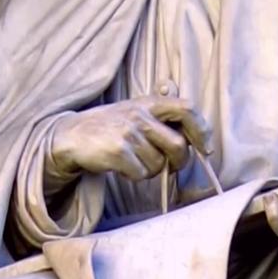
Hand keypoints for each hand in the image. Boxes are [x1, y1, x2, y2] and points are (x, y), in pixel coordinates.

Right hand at [50, 96, 212, 179]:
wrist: (72, 136)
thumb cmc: (110, 126)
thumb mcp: (135, 110)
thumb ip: (162, 114)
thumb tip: (194, 121)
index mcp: (149, 103)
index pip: (187, 109)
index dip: (202, 131)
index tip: (205, 149)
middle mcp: (140, 115)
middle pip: (178, 145)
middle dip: (178, 162)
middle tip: (170, 166)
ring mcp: (128, 132)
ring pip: (159, 164)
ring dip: (149, 170)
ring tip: (133, 161)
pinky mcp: (118, 151)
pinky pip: (140, 173)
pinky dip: (134, 176)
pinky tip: (121, 166)